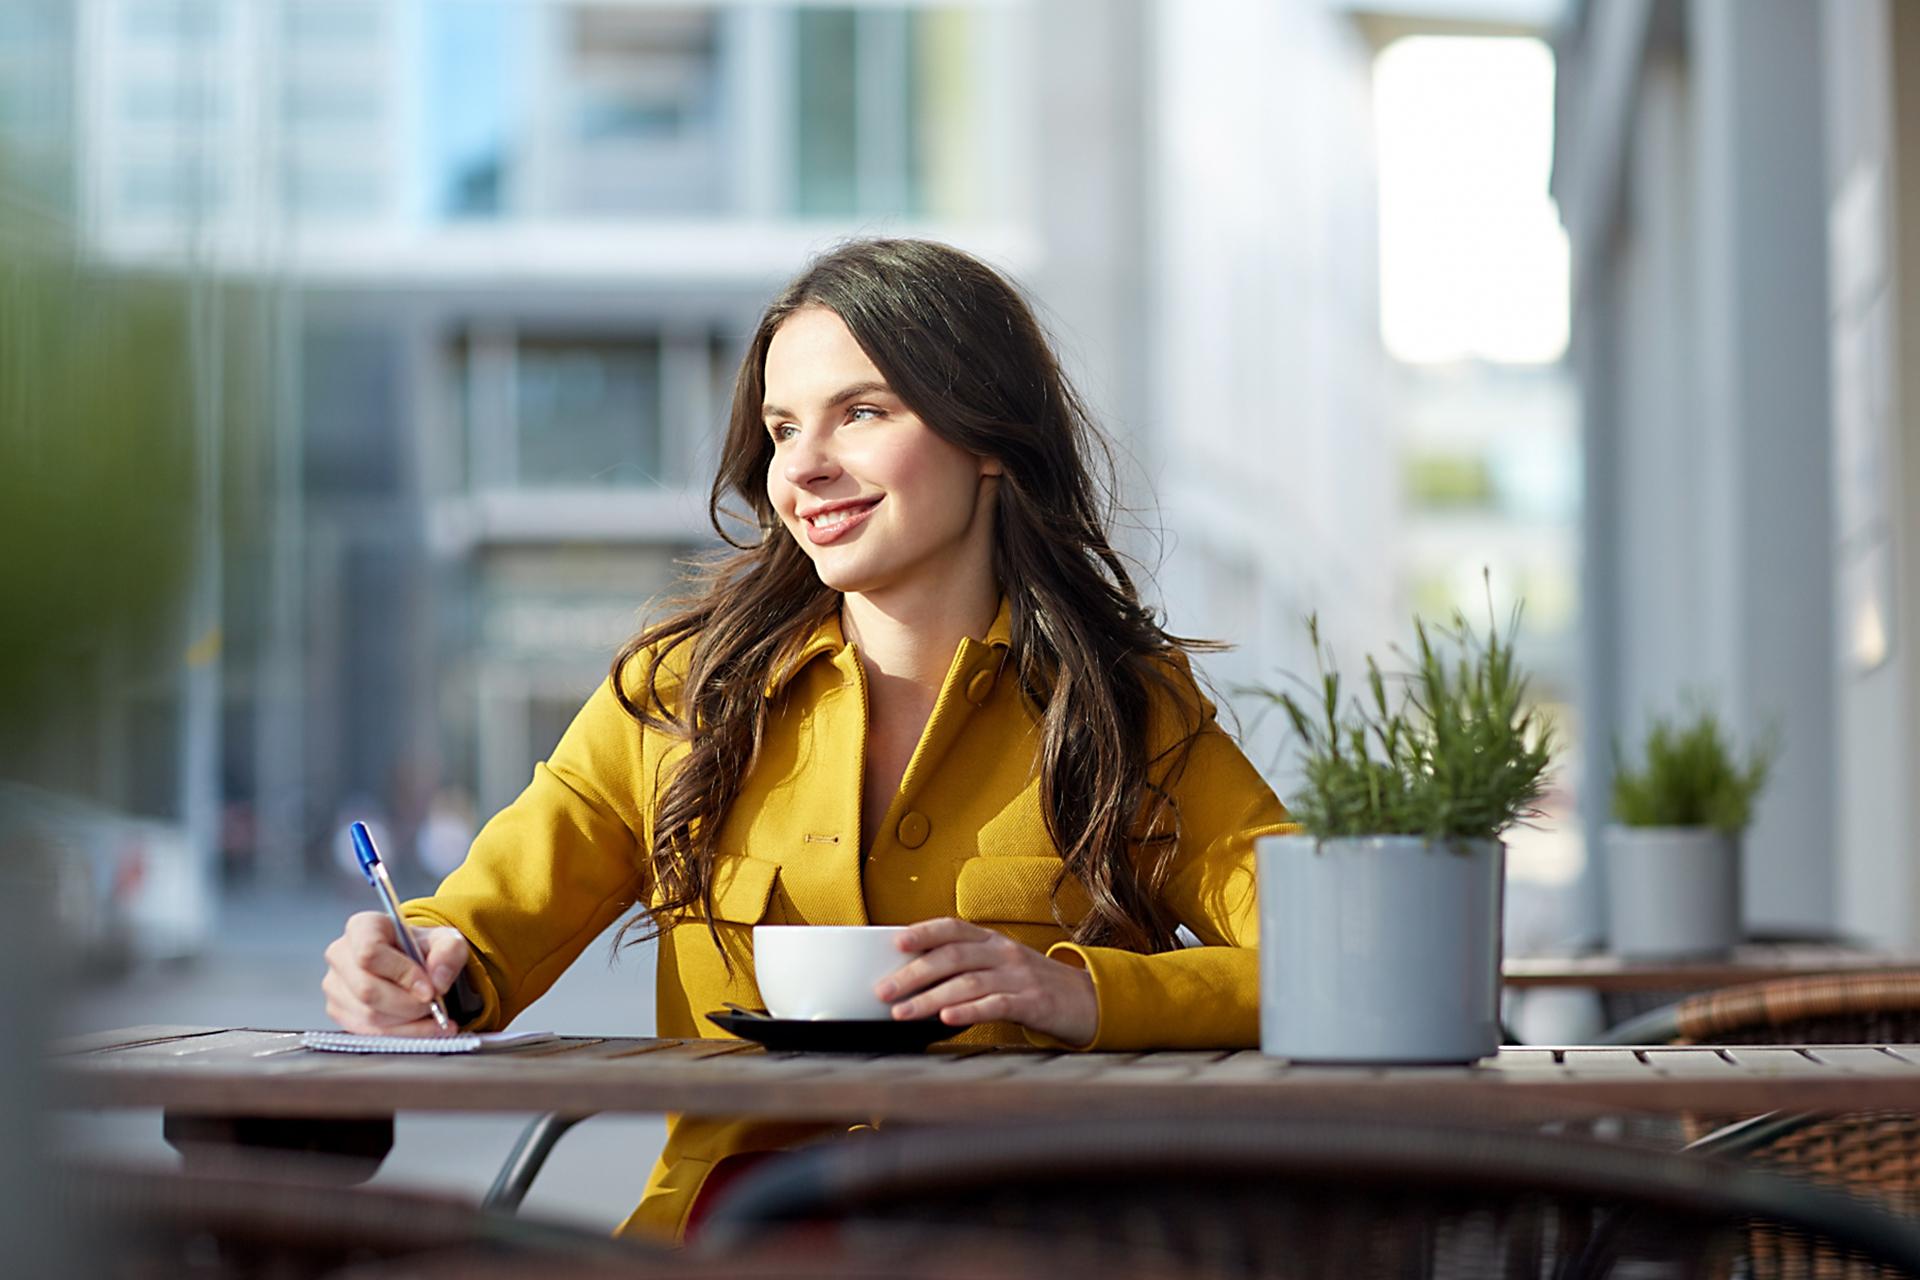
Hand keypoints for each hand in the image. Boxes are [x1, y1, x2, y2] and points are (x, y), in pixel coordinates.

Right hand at [322, 911, 469, 1036]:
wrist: (413, 963)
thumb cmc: (423, 948)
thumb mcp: (446, 940)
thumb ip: (448, 953)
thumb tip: (437, 981)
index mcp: (362, 927)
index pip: (370, 953)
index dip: (402, 974)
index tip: (429, 988)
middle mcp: (340, 955)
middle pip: (367, 990)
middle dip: (408, 1004)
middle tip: (434, 1004)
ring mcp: (335, 986)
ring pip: (368, 1016)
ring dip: (407, 1022)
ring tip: (433, 1015)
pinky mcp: (339, 1012)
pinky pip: (368, 1033)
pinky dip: (402, 1034)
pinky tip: (424, 1028)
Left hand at [875, 918, 1096, 1046]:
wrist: (1090, 1001)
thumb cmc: (1037, 987)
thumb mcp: (1003, 967)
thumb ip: (968, 967)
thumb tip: (915, 977)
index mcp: (994, 942)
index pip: (953, 928)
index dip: (923, 932)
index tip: (895, 942)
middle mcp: (1004, 954)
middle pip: (951, 957)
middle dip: (912, 974)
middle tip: (883, 991)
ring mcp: (1020, 977)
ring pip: (967, 982)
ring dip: (929, 998)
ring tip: (902, 1013)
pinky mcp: (1034, 1003)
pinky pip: (996, 1004)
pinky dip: (968, 1011)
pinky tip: (947, 1019)